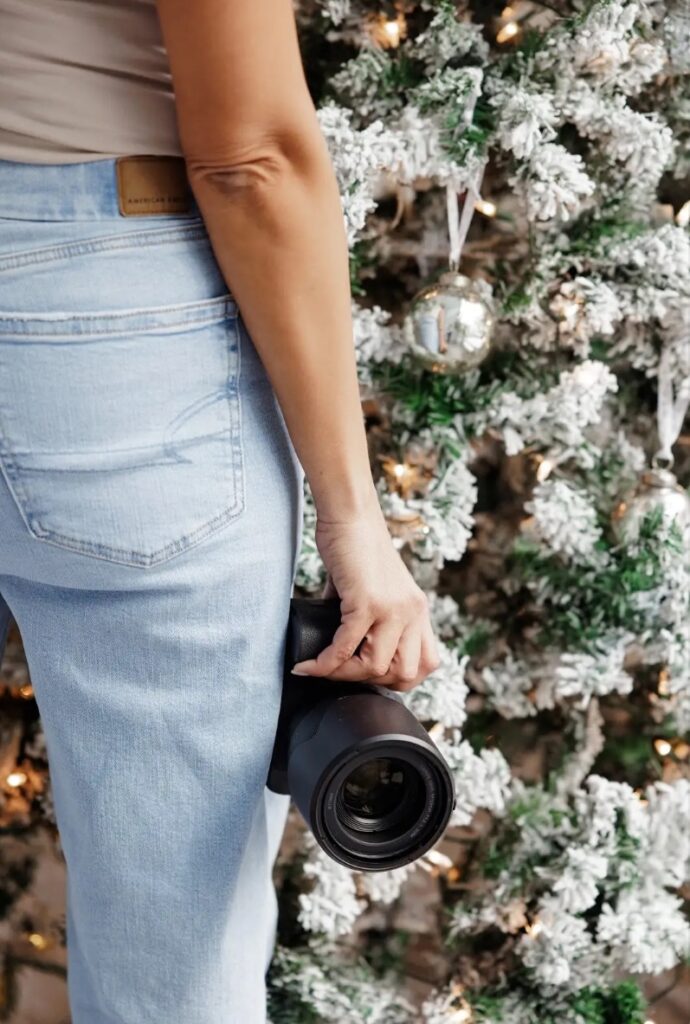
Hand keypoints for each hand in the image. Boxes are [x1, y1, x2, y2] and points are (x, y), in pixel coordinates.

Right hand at [290, 504, 440, 690]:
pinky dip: (324, 663)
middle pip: (405, 674)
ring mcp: (393, 609)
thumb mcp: (374, 587)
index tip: (365, 673)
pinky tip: (309, 664)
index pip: (426, 664)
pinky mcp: (367, 602)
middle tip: (341, 673)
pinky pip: (346, 648)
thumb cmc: (356, 545)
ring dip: (343, 674)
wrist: (350, 514)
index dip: (396, 679)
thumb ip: (367, 616)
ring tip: (321, 667)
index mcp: (419, 610)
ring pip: (375, 667)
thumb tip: (340, 643)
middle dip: (370, 681)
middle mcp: (413, 612)